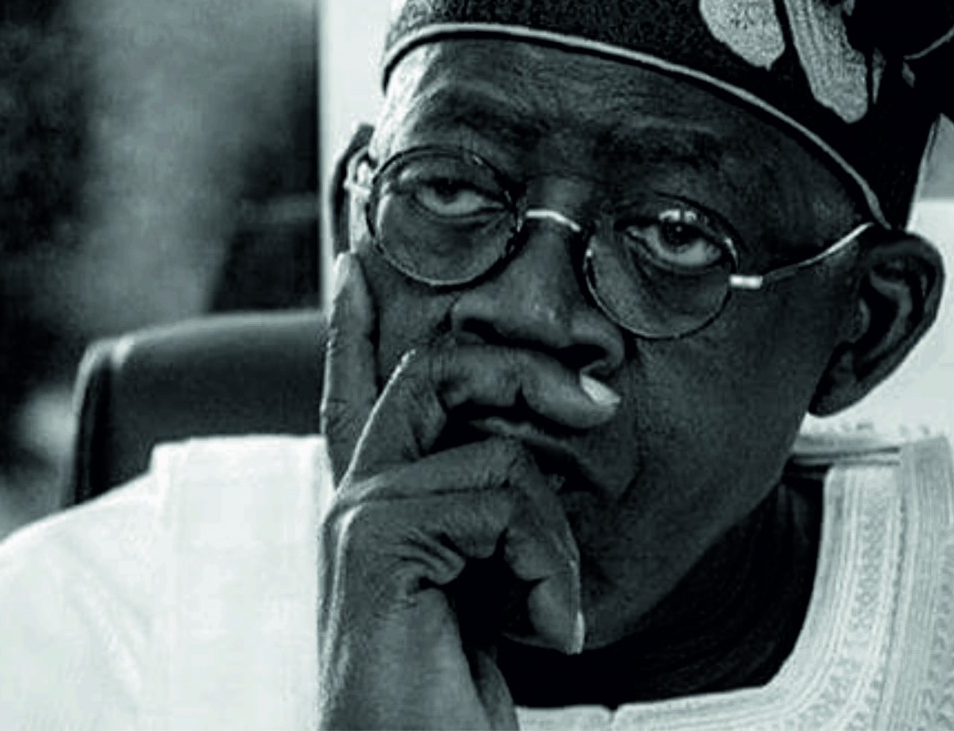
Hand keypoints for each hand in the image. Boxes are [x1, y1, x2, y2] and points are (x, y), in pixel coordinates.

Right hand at [316, 253, 616, 729]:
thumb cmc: (457, 703)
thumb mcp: (480, 592)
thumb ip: (480, 520)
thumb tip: (521, 454)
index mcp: (377, 512)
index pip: (357, 396)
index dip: (352, 329)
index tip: (356, 266)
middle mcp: (356, 503)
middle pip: (434, 374)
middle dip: (525, 371)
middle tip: (601, 404)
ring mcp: (358, 516)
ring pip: (496, 450)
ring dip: (557, 539)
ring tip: (555, 610)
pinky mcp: (374, 538)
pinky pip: (502, 500)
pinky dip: (550, 570)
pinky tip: (544, 631)